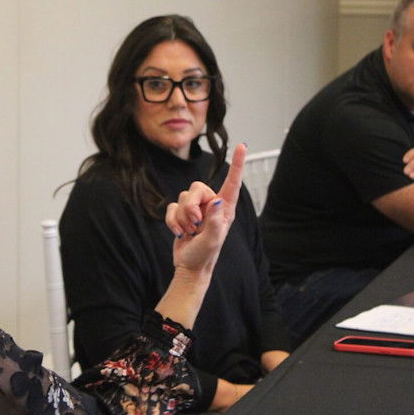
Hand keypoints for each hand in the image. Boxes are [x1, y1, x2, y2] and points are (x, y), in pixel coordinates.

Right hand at [165, 144, 245, 275]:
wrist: (189, 268)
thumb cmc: (205, 257)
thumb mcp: (212, 242)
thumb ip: (215, 222)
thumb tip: (217, 200)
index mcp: (225, 209)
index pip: (232, 183)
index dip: (237, 164)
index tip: (242, 146)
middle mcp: (211, 205)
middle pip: (196, 188)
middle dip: (190, 206)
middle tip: (195, 224)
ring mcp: (196, 209)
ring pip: (182, 198)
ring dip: (182, 218)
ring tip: (189, 232)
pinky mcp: (181, 214)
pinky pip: (171, 207)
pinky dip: (172, 221)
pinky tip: (179, 233)